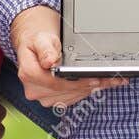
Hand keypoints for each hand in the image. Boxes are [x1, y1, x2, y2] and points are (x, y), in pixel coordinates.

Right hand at [10, 5, 125, 107]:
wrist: (35, 46)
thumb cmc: (38, 41)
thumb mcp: (41, 38)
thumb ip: (45, 49)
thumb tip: (49, 61)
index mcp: (29, 74)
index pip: (56, 84)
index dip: (76, 83)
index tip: (93, 79)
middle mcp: (34, 89)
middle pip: (66, 92)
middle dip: (89, 85)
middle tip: (109, 79)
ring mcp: (43, 96)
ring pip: (71, 96)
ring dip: (90, 89)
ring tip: (107, 80)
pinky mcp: (52, 99)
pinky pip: (72, 98)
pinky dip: (85, 91)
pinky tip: (98, 84)